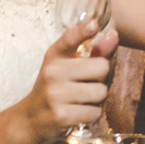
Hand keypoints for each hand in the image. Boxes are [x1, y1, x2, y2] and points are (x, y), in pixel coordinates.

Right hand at [21, 20, 117, 142]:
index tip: (95, 25)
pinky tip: (79, 112)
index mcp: (55, 55)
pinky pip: (95, 112)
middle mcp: (53, 72)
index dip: (84, 30)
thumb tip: (114, 35)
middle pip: (101, 67)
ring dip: (97, 98)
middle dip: (101, 77)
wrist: (31, 118)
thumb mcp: (68, 65)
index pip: (70, 38)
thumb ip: (94, 52)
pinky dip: (92, 114)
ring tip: (83, 99)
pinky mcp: (61, 115)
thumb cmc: (55, 87)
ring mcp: (55, 94)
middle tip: (88, 83)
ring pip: (101, 91)